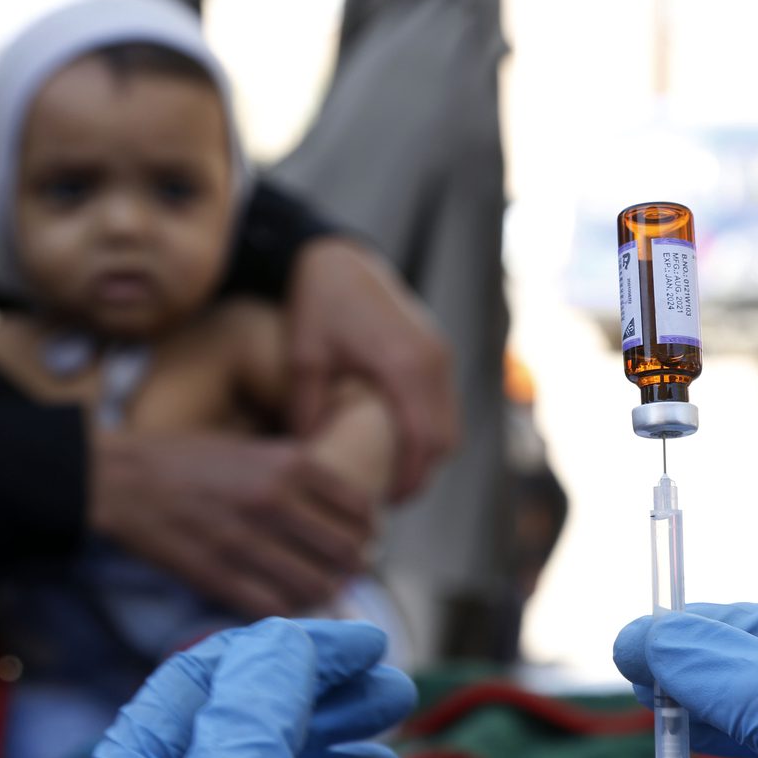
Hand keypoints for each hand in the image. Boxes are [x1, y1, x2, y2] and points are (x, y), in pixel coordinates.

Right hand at [90, 430, 374, 616]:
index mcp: (290, 464)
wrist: (119, 478)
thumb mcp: (254, 447)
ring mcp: (246, 540)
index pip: (359, 509)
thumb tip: (342, 500)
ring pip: (316, 585)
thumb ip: (298, 470)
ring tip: (319, 589)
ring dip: (324, 593)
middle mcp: (276, 500)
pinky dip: (286, 609)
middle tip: (347, 570)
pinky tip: (283, 602)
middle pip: (346, 551)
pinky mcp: (216, 574)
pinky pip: (273, 606)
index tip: (362, 538)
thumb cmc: (186, 459)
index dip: (368, 530)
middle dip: (353, 566)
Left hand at [96, 617, 416, 757]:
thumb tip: (282, 641)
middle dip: (330, 688)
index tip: (366, 641)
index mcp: (141, 753)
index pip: (206, 675)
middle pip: (244, 711)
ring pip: (265, 746)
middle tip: (396, 686)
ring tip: (394, 717)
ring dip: (338, 728)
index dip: (294, 646)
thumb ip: (249, 713)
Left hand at [285, 238, 459, 501]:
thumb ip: (308, 409)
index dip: (410, 479)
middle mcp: (434, 362)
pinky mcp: (437, 349)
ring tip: (393, 474)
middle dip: (423, 473)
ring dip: (429, 452)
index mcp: (406, 365)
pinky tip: (399, 440)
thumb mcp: (305, 357)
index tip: (386, 503)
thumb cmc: (318, 302)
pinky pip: (445, 402)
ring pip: (451, 423)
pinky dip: (430, 426)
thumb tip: (308, 460)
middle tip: (388, 498)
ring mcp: (441, 354)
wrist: (339, 255)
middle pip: (446, 440)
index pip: (424, 441)